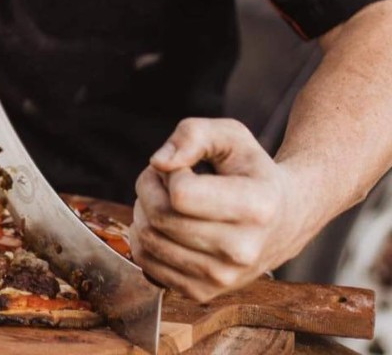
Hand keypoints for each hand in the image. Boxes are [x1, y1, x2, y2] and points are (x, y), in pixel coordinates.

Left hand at [130, 118, 304, 300]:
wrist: (284, 219)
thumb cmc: (250, 170)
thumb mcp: (230, 135)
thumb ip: (192, 135)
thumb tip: (159, 163)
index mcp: (255, 207)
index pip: (181, 194)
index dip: (171, 172)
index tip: (185, 167)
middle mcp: (242, 251)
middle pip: (160, 217)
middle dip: (150, 186)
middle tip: (164, 177)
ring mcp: (223, 278)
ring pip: (147, 241)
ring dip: (144, 209)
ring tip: (166, 198)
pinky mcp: (203, 293)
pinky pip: (146, 263)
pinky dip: (144, 236)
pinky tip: (166, 222)